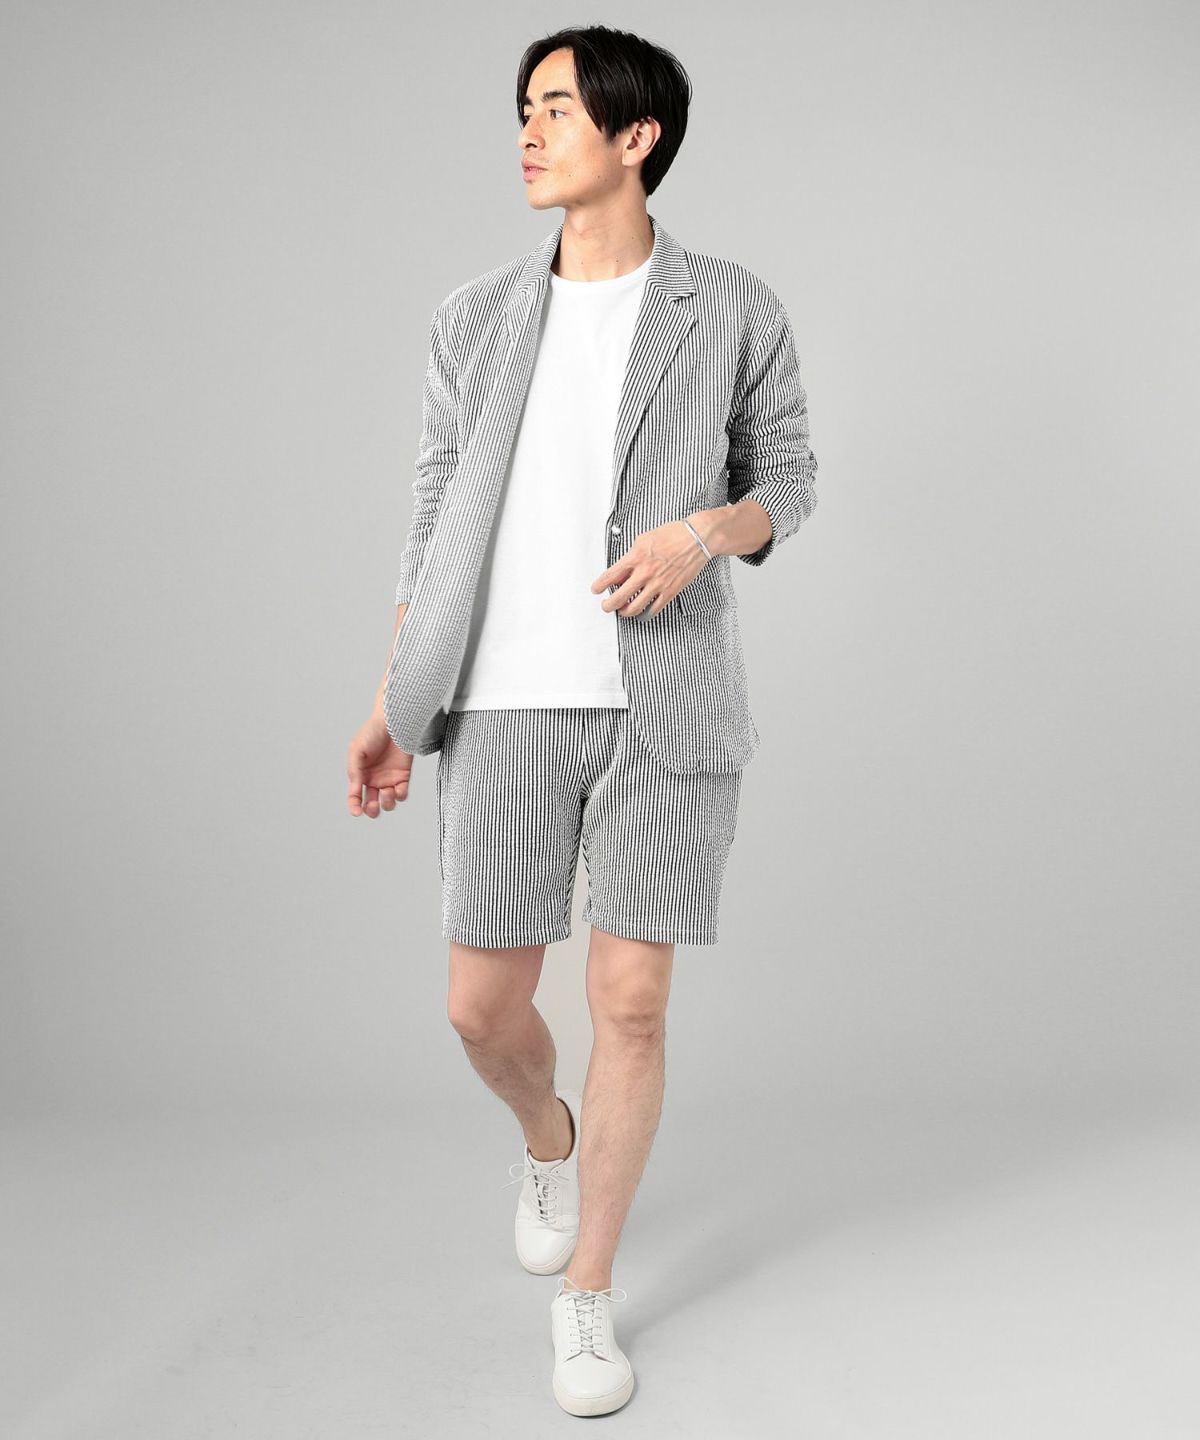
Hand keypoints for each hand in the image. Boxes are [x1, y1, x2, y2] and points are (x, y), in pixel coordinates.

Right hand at [347, 712, 412, 817]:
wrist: (394, 722)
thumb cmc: (372, 732)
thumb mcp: (356, 751)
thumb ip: (354, 772)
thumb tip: (354, 791)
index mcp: (360, 775)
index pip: (355, 796)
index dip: (354, 806)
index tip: (357, 812)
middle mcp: (374, 780)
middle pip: (371, 804)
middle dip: (371, 810)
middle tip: (372, 805)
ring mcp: (389, 779)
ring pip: (388, 802)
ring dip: (387, 802)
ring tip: (387, 792)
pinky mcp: (403, 776)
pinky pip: (402, 793)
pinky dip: (400, 795)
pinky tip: (397, 789)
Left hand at [590, 517, 711, 616]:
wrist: (697, 538)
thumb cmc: (673, 535)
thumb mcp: (644, 539)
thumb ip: (631, 557)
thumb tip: (622, 573)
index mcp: (635, 557)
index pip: (609, 576)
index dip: (598, 586)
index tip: (595, 590)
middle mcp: (644, 573)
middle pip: (618, 597)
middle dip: (608, 605)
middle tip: (606, 605)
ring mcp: (657, 584)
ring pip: (634, 608)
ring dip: (624, 612)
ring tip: (622, 610)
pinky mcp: (670, 592)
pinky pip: (653, 610)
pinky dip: (644, 614)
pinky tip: (641, 612)